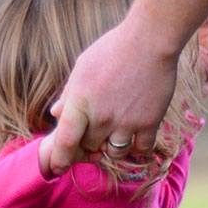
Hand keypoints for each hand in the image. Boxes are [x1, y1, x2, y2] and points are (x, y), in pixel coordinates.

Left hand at [47, 18, 180, 170]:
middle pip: (90, 147)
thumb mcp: (83, 66)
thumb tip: (56, 114)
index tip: (59, 168)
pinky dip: (138, 146)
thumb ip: (70, 93)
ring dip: (113, 146)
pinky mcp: (149, 122)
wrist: (151, 39)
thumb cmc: (114, 48)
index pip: (65, 140)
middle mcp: (101, 115)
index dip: (60, 159)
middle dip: (90, 144)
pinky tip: (137, 134)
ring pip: (114, 152)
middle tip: (97, 132)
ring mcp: (126, 121)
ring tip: (117, 131)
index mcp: (80, 100)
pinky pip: (141, 149)